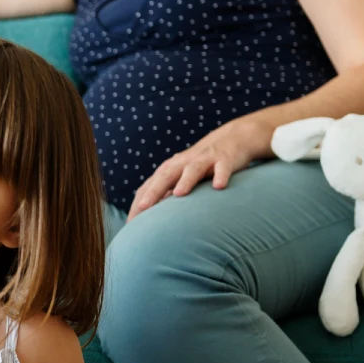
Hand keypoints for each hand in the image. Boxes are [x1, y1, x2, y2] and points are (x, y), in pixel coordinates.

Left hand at [128, 118, 274, 220]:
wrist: (233, 139)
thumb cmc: (203, 165)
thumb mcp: (182, 177)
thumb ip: (169, 194)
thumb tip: (152, 220)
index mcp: (170, 169)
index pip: (149, 186)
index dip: (139, 203)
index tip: (131, 223)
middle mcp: (183, 163)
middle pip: (165, 176)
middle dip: (153, 192)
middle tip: (143, 208)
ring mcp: (204, 160)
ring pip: (192, 170)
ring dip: (185, 181)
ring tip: (179, 194)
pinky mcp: (225, 159)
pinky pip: (222, 168)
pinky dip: (220, 175)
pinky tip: (219, 186)